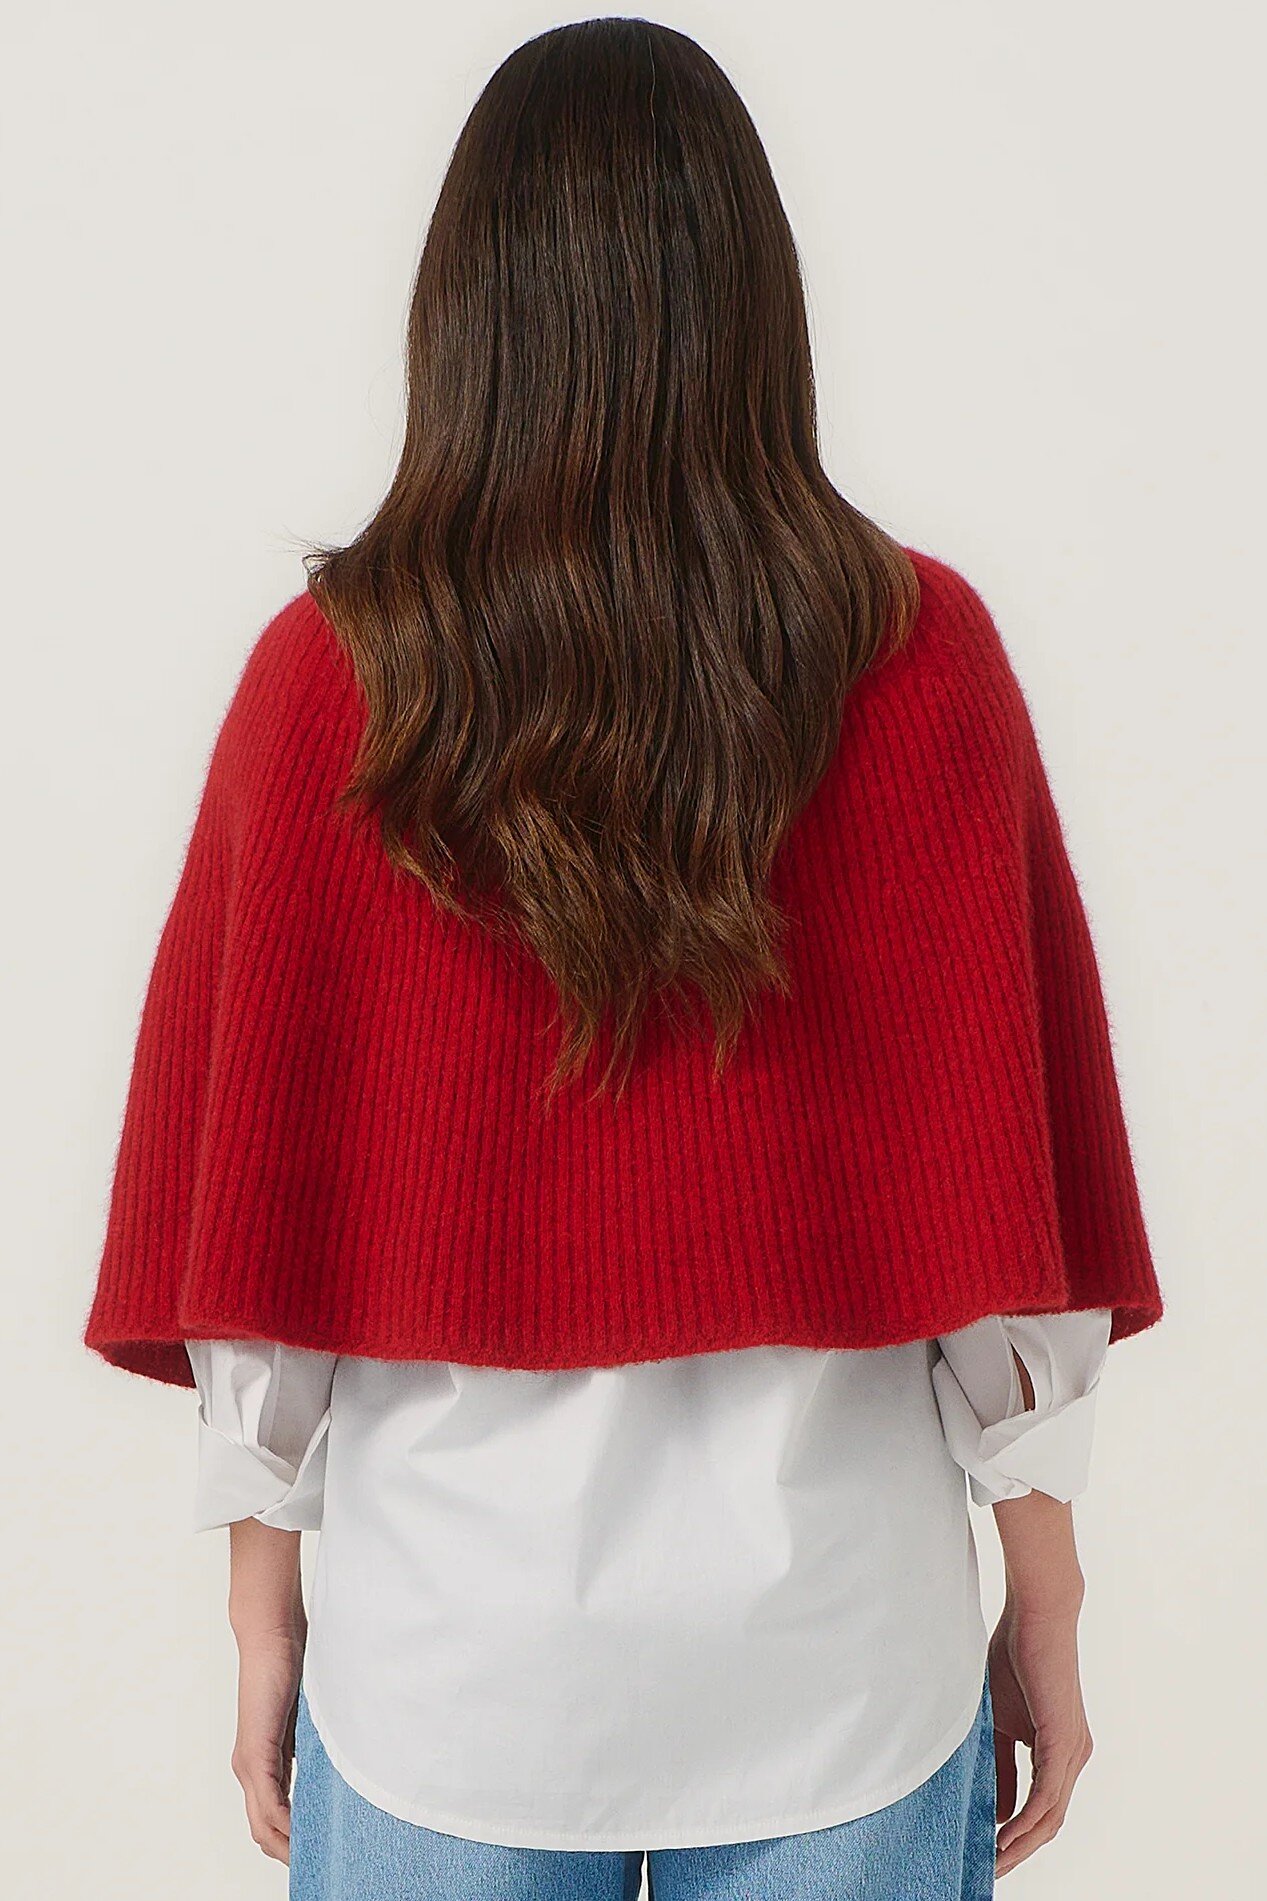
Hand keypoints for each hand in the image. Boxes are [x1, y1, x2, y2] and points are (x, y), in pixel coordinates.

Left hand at [227, 1518, 306, 1863]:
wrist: (271, 1634)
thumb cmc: (294, 1665)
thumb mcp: (310, 1715)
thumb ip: (316, 1741)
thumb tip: (342, 1761)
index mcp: (264, 1761)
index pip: (272, 1816)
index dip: (291, 1839)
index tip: (317, 1852)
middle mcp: (250, 1769)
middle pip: (264, 1831)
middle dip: (290, 1852)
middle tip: (319, 1866)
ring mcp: (249, 1764)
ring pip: (263, 1825)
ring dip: (287, 1846)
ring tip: (314, 1860)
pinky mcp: (255, 1754)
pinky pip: (269, 1804)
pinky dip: (284, 1825)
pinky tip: (302, 1836)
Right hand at [988, 1597, 1093, 1877]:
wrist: (1037, 1616)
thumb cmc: (1014, 1658)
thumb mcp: (999, 1720)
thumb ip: (1000, 1764)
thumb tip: (997, 1810)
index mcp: (1060, 1751)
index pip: (1042, 1809)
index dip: (1018, 1836)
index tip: (989, 1853)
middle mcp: (1073, 1757)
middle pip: (1049, 1822)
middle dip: (1020, 1851)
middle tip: (991, 1871)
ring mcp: (1073, 1751)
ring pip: (1051, 1816)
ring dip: (1022, 1844)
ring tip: (995, 1862)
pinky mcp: (1064, 1741)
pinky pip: (1047, 1795)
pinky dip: (1026, 1820)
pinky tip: (1004, 1836)